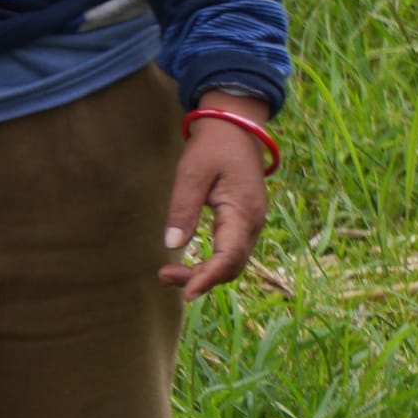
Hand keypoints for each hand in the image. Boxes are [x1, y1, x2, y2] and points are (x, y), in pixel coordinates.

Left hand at [159, 96, 270, 300]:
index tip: (185, 293)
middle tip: (163, 276)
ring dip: (205, 273)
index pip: (228, 257)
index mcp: (243, 211)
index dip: (208, 278)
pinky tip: (191, 264)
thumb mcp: (192, 172)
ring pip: (232, 262)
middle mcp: (253, 222)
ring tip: (169, 274)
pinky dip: (212, 263)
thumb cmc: (213, 145)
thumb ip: (183, 208)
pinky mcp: (244, 219)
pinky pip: (231, 251)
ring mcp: (251, 222)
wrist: (235, 123)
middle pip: (231, 266)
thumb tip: (172, 245)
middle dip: (200, 278)